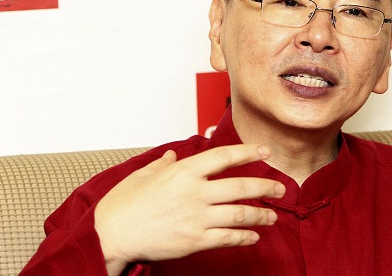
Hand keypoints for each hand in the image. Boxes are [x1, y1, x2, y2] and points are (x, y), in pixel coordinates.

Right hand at [95, 144, 285, 274]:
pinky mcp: (195, 241)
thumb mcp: (143, 174)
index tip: (264, 151)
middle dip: (265, 187)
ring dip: (261, 214)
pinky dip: (244, 236)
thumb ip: (163, 164)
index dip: (248, 152)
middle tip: (280, 188)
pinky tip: (253, 235)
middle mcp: (195, 193)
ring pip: (240, 214)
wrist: (111, 235)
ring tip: (272, 215)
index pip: (224, 157)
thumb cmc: (123, 204)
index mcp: (184, 172)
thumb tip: (173, 155)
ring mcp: (196, 218)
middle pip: (241, 186)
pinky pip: (228, 238)